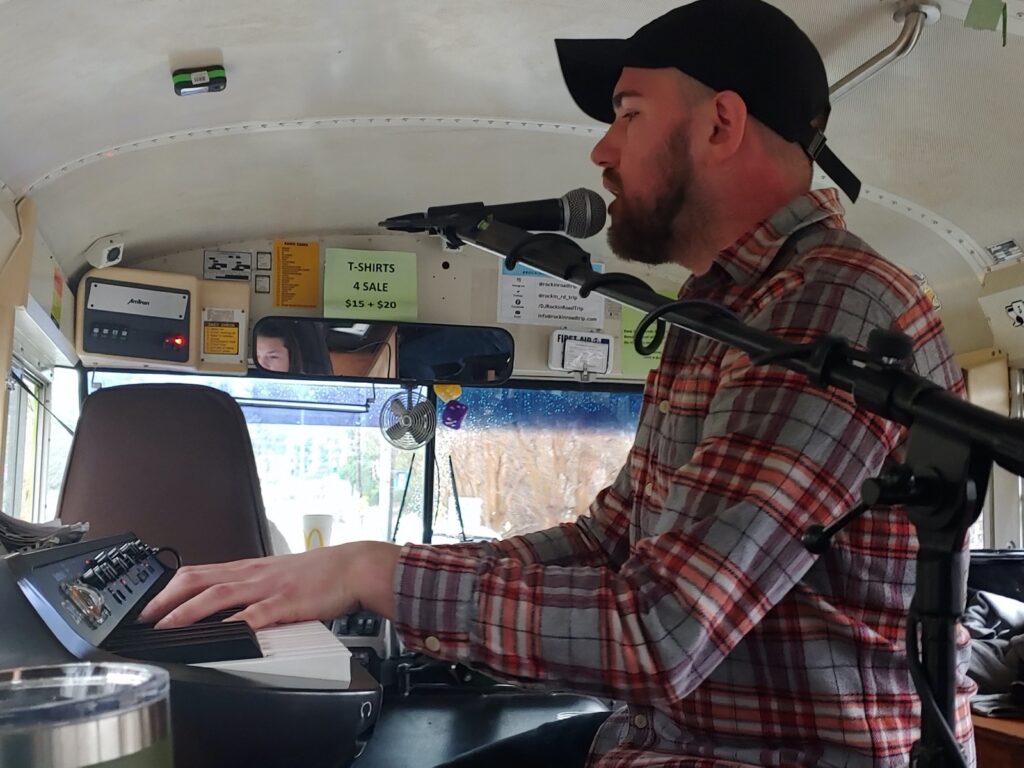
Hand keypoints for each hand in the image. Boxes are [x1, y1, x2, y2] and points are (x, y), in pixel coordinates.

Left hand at [138, 541, 401, 629]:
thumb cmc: (317, 573)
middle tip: (144, 618)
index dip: (168, 587)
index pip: (197, 572)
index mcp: (247, 569)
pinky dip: (234, 624)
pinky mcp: (285, 602)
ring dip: (188, 611)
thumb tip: (222, 607)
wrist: (352, 567)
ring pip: (218, 595)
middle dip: (167, 599)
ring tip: (167, 627)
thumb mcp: (276, 575)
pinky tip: (220, 634)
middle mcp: (251, 574)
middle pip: (198, 579)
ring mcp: (267, 587)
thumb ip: (250, 588)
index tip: (147, 604)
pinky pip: (255, 614)